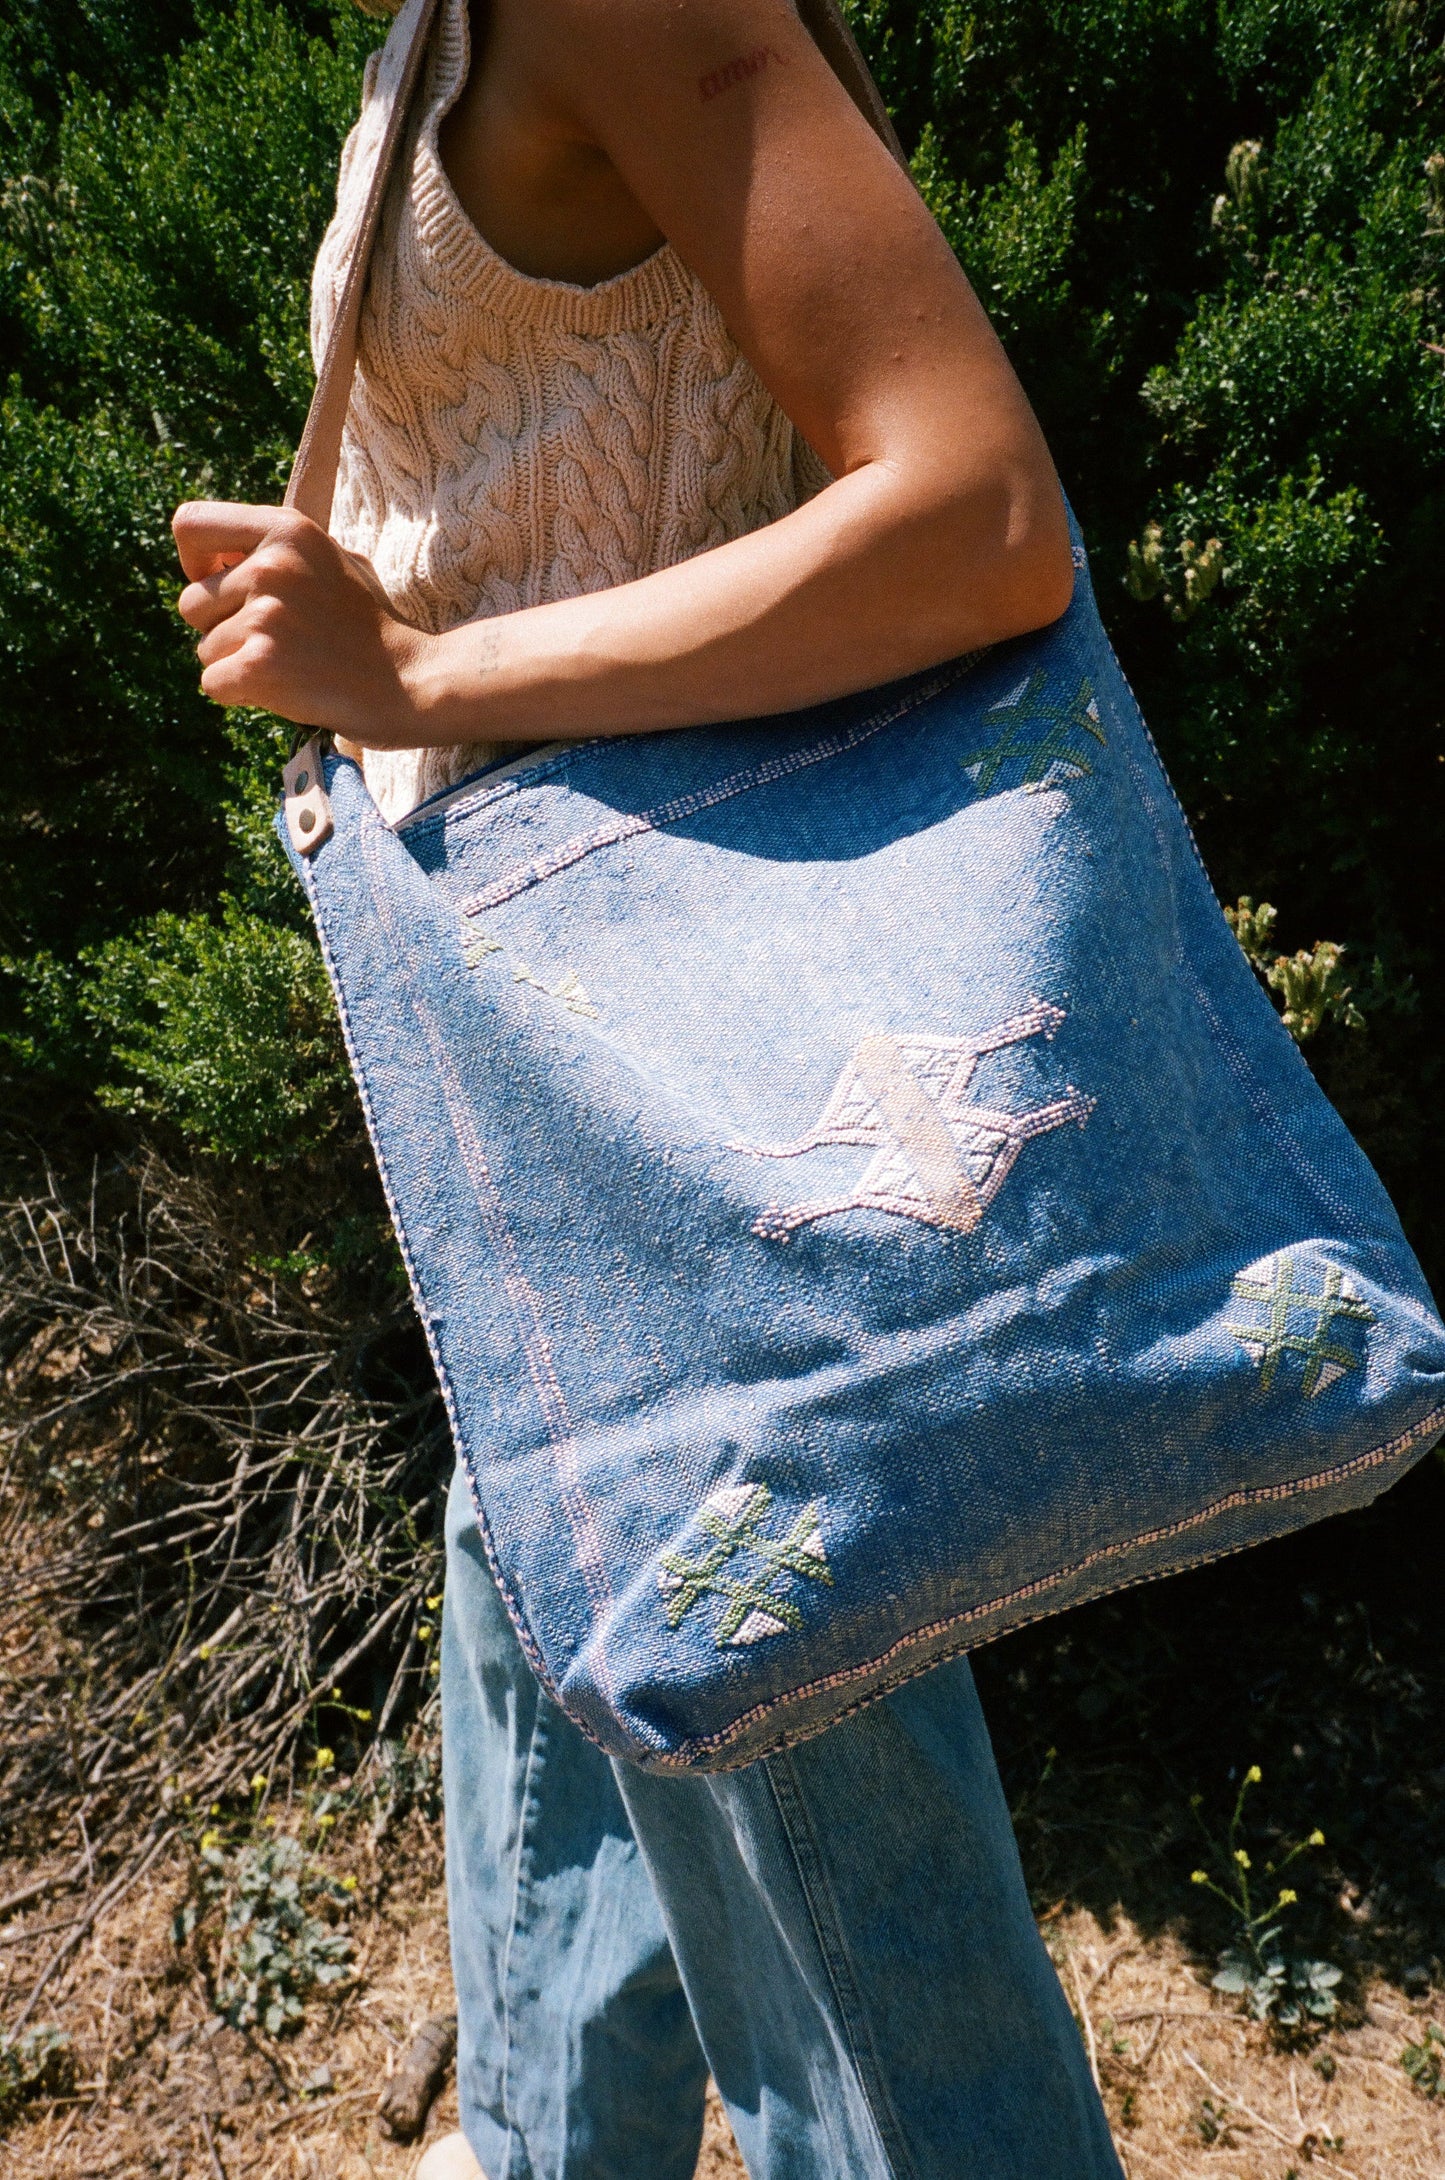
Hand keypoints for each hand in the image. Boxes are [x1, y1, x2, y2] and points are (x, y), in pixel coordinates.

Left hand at [172, 501, 432, 744]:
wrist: (411, 681)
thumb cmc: (372, 626)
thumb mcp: (333, 559)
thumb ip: (277, 550)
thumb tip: (216, 559)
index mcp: (286, 529)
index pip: (189, 524)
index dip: (195, 562)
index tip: (222, 585)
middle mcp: (271, 565)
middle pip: (191, 603)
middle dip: (221, 629)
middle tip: (275, 641)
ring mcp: (265, 616)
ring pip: (205, 650)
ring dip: (238, 665)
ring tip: (292, 665)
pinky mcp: (260, 664)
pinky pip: (213, 684)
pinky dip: (242, 695)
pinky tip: (286, 689)